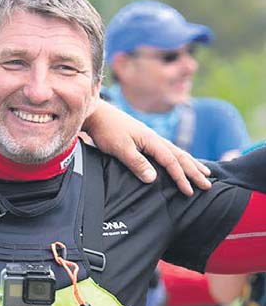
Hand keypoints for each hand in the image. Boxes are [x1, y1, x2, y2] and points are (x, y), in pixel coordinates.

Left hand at [82, 102, 210, 195]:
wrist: (97, 114)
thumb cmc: (107, 131)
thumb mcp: (120, 149)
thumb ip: (137, 163)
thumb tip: (153, 179)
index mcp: (152, 141)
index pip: (171, 162)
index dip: (181, 177)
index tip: (190, 191)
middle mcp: (155, 139)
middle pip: (180, 156)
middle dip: (194, 171)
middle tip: (208, 184)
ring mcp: (150, 139)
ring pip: (176, 152)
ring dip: (190, 163)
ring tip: (204, 172)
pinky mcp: (143, 140)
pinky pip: (167, 151)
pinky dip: (178, 158)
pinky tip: (179, 162)